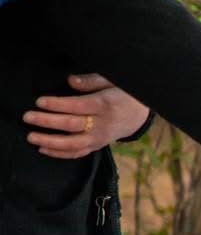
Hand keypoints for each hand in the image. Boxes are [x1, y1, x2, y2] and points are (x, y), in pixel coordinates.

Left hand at [23, 74, 149, 158]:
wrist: (139, 114)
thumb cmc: (124, 94)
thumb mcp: (112, 81)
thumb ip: (92, 81)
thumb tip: (71, 81)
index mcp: (105, 105)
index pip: (77, 106)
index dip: (57, 105)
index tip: (39, 101)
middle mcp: (102, 124)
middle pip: (72, 125)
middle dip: (48, 122)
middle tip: (28, 117)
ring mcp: (100, 138)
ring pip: (74, 144)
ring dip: (51, 142)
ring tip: (32, 137)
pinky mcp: (98, 145)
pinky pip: (78, 153)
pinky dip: (61, 154)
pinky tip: (44, 149)